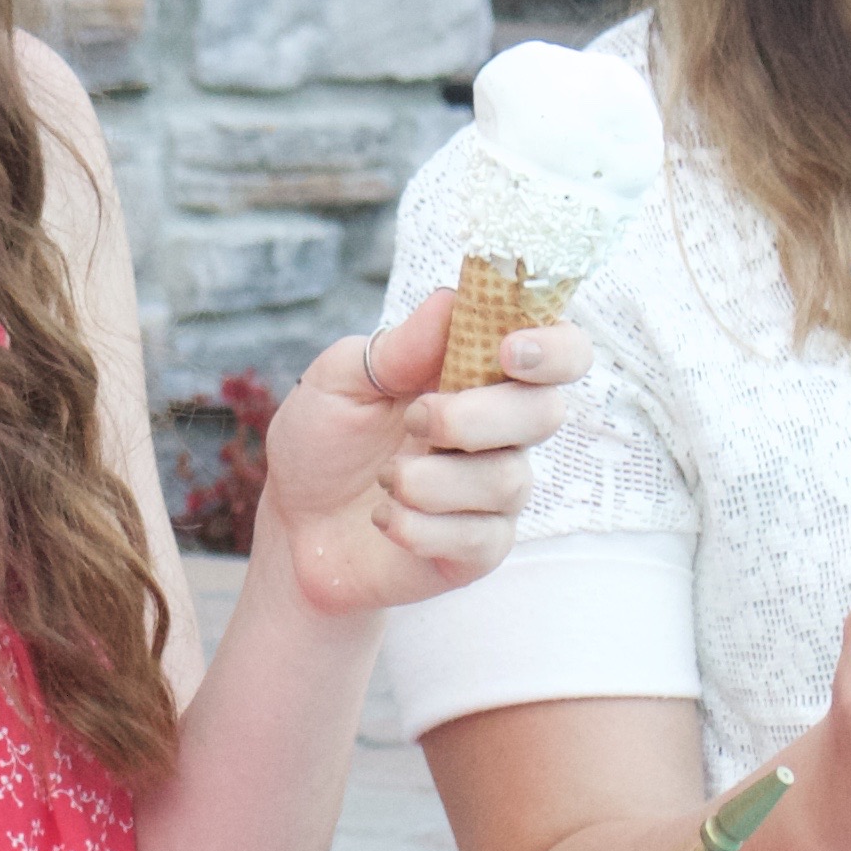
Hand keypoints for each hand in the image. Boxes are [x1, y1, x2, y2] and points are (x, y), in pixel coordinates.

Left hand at [256, 290, 590, 618]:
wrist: (292, 525)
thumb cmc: (324, 441)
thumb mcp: (340, 381)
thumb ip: (398, 348)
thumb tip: (452, 300)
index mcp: (477, 375)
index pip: (559, 351)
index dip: (553, 347)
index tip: (509, 351)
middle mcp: (500, 431)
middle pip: (545, 413)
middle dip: (478, 416)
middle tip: (416, 418)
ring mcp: (493, 493)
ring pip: (507, 481)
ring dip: (431, 479)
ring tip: (385, 478)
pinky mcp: (478, 549)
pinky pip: (478, 538)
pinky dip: (418, 526)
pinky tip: (384, 518)